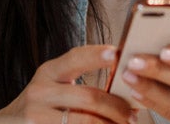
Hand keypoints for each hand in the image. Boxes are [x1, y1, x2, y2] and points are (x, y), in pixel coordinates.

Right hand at [0, 45, 134, 123]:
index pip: (75, 58)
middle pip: (89, 96)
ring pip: (87, 120)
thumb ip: (78, 85)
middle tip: (133, 114)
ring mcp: (36, 115)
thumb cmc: (40, 107)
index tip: (118, 53)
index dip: (97, 55)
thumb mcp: (52, 88)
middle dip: (117, 107)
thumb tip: (122, 85)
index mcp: (48, 72)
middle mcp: (40, 92)